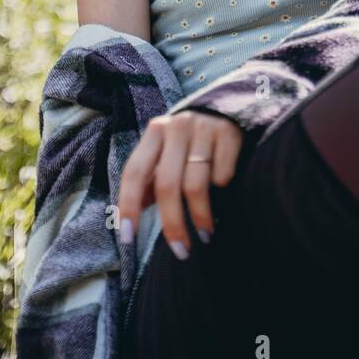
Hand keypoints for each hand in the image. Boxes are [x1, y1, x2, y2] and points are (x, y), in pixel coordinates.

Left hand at [117, 110, 243, 258]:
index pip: (134, 172)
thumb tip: (127, 219)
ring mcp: (204, 127)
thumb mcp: (166, 153)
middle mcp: (176, 126)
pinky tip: (225, 192)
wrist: (231, 107)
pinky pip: (222, 174)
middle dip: (172, 224)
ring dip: (200, 217)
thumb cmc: (191, 140)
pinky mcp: (229, 132)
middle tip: (181, 251)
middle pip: (167, 185)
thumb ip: (149, 180)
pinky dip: (222, 189)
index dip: (128, 206)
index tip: (128, 239)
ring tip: (205, 234)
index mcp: (155, 132)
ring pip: (196, 185)